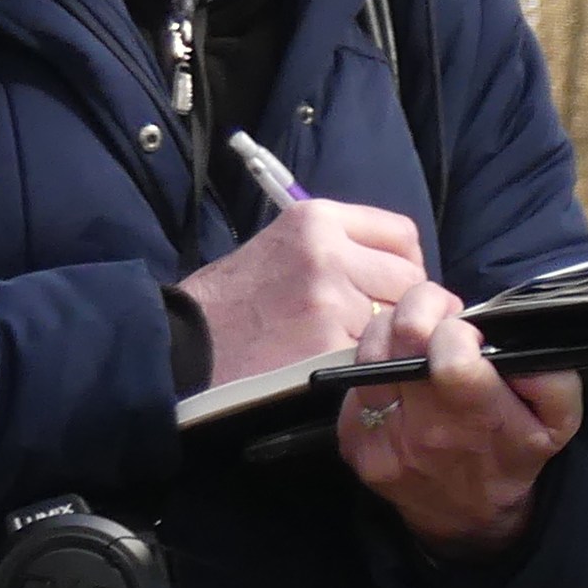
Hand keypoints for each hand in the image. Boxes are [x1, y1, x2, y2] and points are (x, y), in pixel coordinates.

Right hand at [179, 200, 426, 385]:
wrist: (178, 346)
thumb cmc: (230, 303)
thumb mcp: (281, 248)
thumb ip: (340, 249)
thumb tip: (406, 270)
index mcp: (316, 219)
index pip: (402, 235)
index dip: (404, 266)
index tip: (387, 288)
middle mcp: (327, 251)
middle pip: (409, 278)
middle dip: (398, 306)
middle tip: (368, 326)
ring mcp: (329, 298)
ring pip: (397, 320)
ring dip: (384, 338)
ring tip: (347, 347)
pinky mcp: (326, 344)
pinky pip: (374, 354)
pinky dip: (366, 365)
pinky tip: (338, 368)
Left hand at [338, 280, 583, 558]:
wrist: (467, 517)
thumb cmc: (512, 456)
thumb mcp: (558, 422)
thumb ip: (553, 378)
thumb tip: (513, 346)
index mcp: (478, 420)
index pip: (452, 360)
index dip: (457, 329)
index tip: (468, 332)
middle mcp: (424, 432)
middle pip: (401, 338)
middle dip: (423, 312)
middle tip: (441, 322)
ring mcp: (380, 439)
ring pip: (368, 350)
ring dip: (394, 332)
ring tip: (418, 342)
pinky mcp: (351, 442)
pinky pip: (352, 379)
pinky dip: (375, 364)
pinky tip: (399, 374)